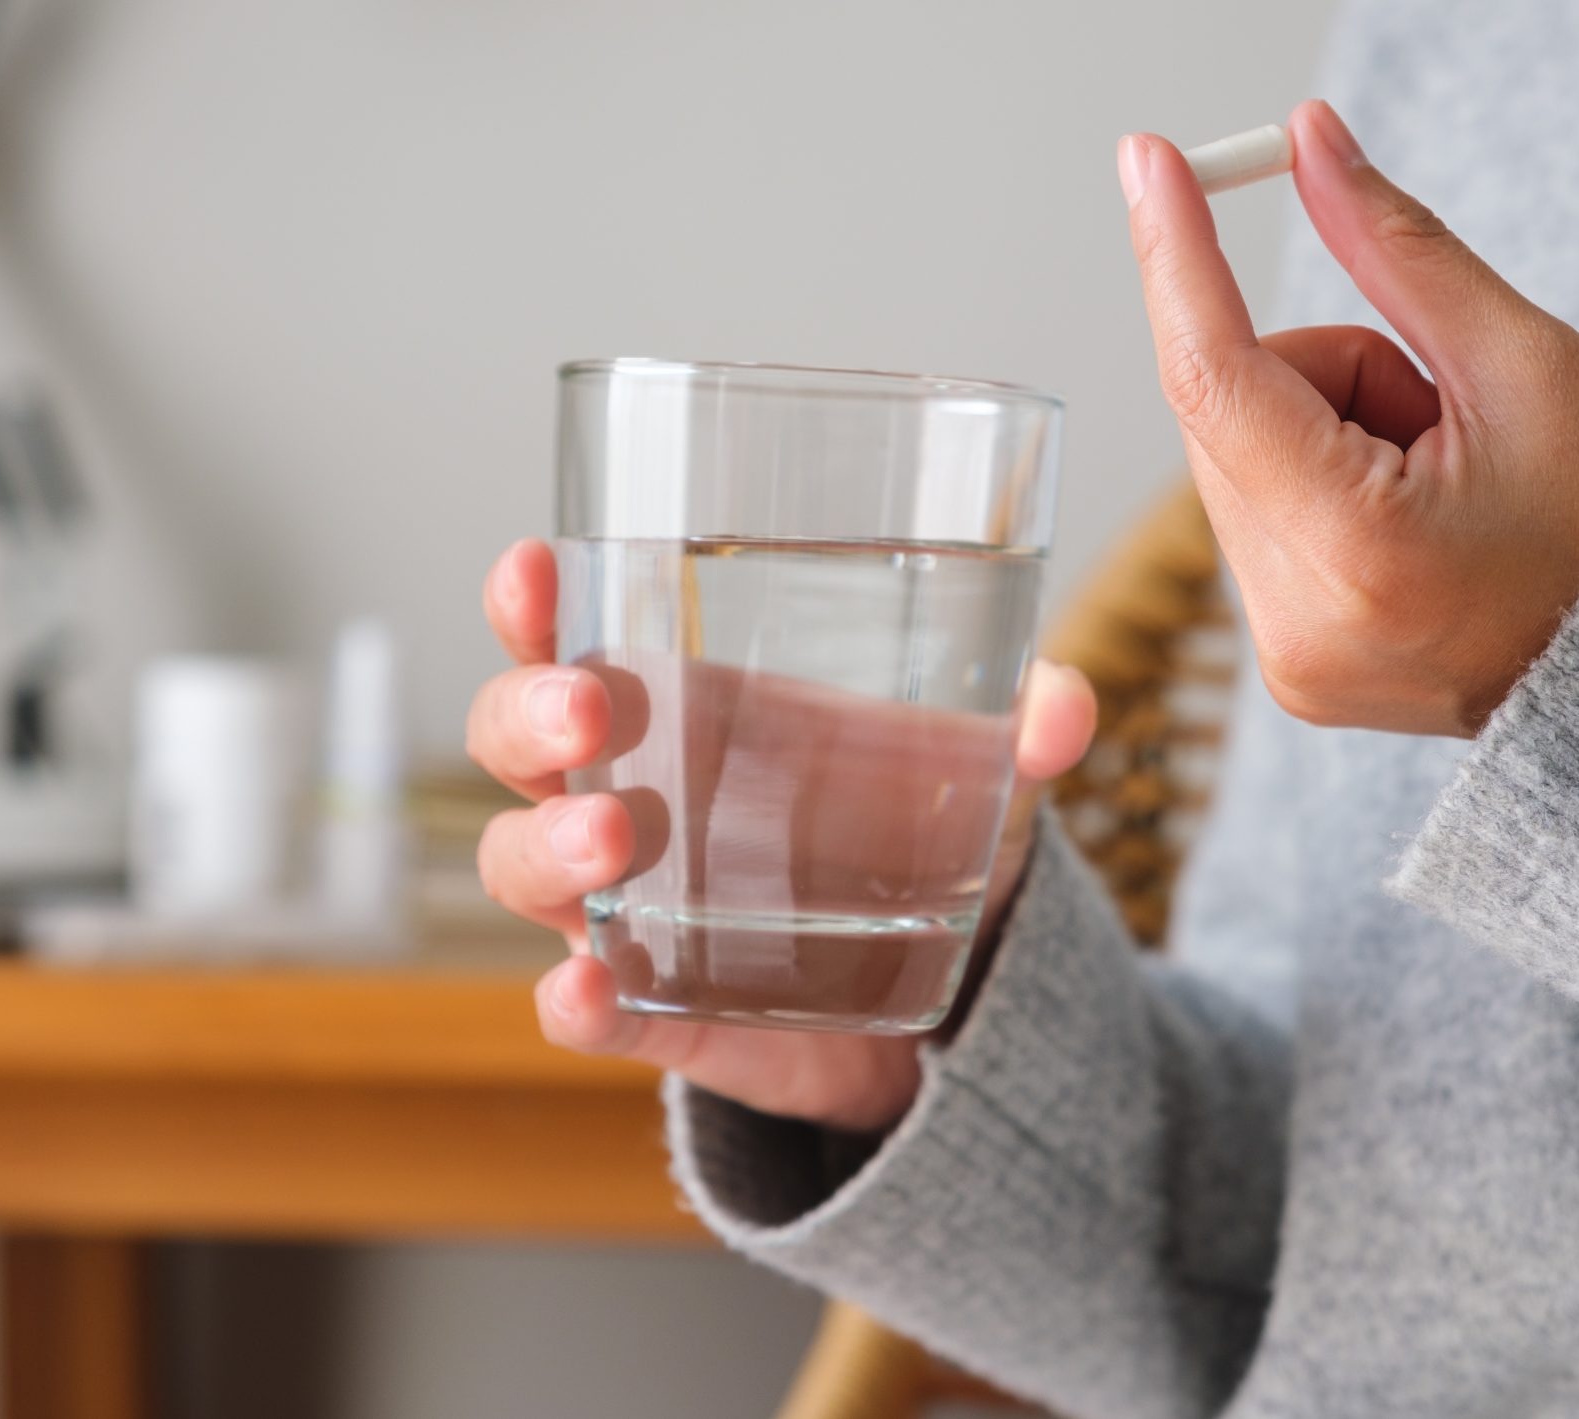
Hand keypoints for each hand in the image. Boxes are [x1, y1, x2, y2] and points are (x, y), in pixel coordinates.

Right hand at [465, 539, 1096, 1132]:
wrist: (944, 1008)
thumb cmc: (917, 840)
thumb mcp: (977, 776)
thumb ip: (1020, 731)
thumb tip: (1062, 707)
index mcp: (680, 709)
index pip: (569, 636)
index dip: (532, 602)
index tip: (536, 567)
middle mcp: (627, 797)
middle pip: (516, 740)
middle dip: (529, 714)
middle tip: (590, 709)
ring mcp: (629, 909)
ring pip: (524, 867)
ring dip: (545, 848)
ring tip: (613, 839)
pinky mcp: (658, 1012)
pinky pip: (582, 1009)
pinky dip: (572, 1003)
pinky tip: (586, 989)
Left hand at [1118, 100, 1578, 736]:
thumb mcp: (1525, 360)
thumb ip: (1395, 248)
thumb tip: (1304, 137)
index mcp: (1361, 551)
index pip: (1216, 376)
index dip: (1177, 254)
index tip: (1149, 155)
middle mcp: (1299, 625)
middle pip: (1225, 413)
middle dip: (1321, 371)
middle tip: (1439, 406)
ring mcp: (1291, 660)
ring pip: (1238, 460)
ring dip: (1323, 429)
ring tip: (1450, 478)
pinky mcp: (1293, 669)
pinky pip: (1259, 521)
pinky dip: (1323, 486)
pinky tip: (1420, 521)